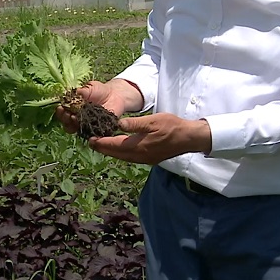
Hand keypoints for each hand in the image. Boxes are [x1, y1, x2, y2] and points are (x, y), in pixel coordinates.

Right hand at [55, 79, 134, 133]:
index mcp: (73, 108)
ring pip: (76, 129)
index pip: (62, 112)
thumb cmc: (100, 90)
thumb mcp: (89, 88)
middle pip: (67, 123)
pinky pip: (90, 134)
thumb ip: (81, 92)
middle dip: (65, 119)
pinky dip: (87, 133)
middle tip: (68, 115)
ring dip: (72, 126)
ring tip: (75, 119)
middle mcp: (77, 118)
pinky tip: (86, 127)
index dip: (60, 112)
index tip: (61, 107)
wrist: (115, 95)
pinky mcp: (96, 130)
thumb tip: (72, 95)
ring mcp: (86, 125)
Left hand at [88, 113, 211, 164]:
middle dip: (103, 149)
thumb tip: (118, 124)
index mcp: (139, 146)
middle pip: (117, 154)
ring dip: (111, 152)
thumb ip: (135, 123)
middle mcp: (140, 156)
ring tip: (101, 145)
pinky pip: (130, 158)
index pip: (115, 145)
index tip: (90, 140)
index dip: (102, 143)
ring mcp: (145, 159)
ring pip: (123, 157)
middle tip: (91, 143)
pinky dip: (121, 153)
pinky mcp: (150, 159)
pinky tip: (119, 148)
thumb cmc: (172, 126)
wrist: (189, 138)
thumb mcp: (153, 121)